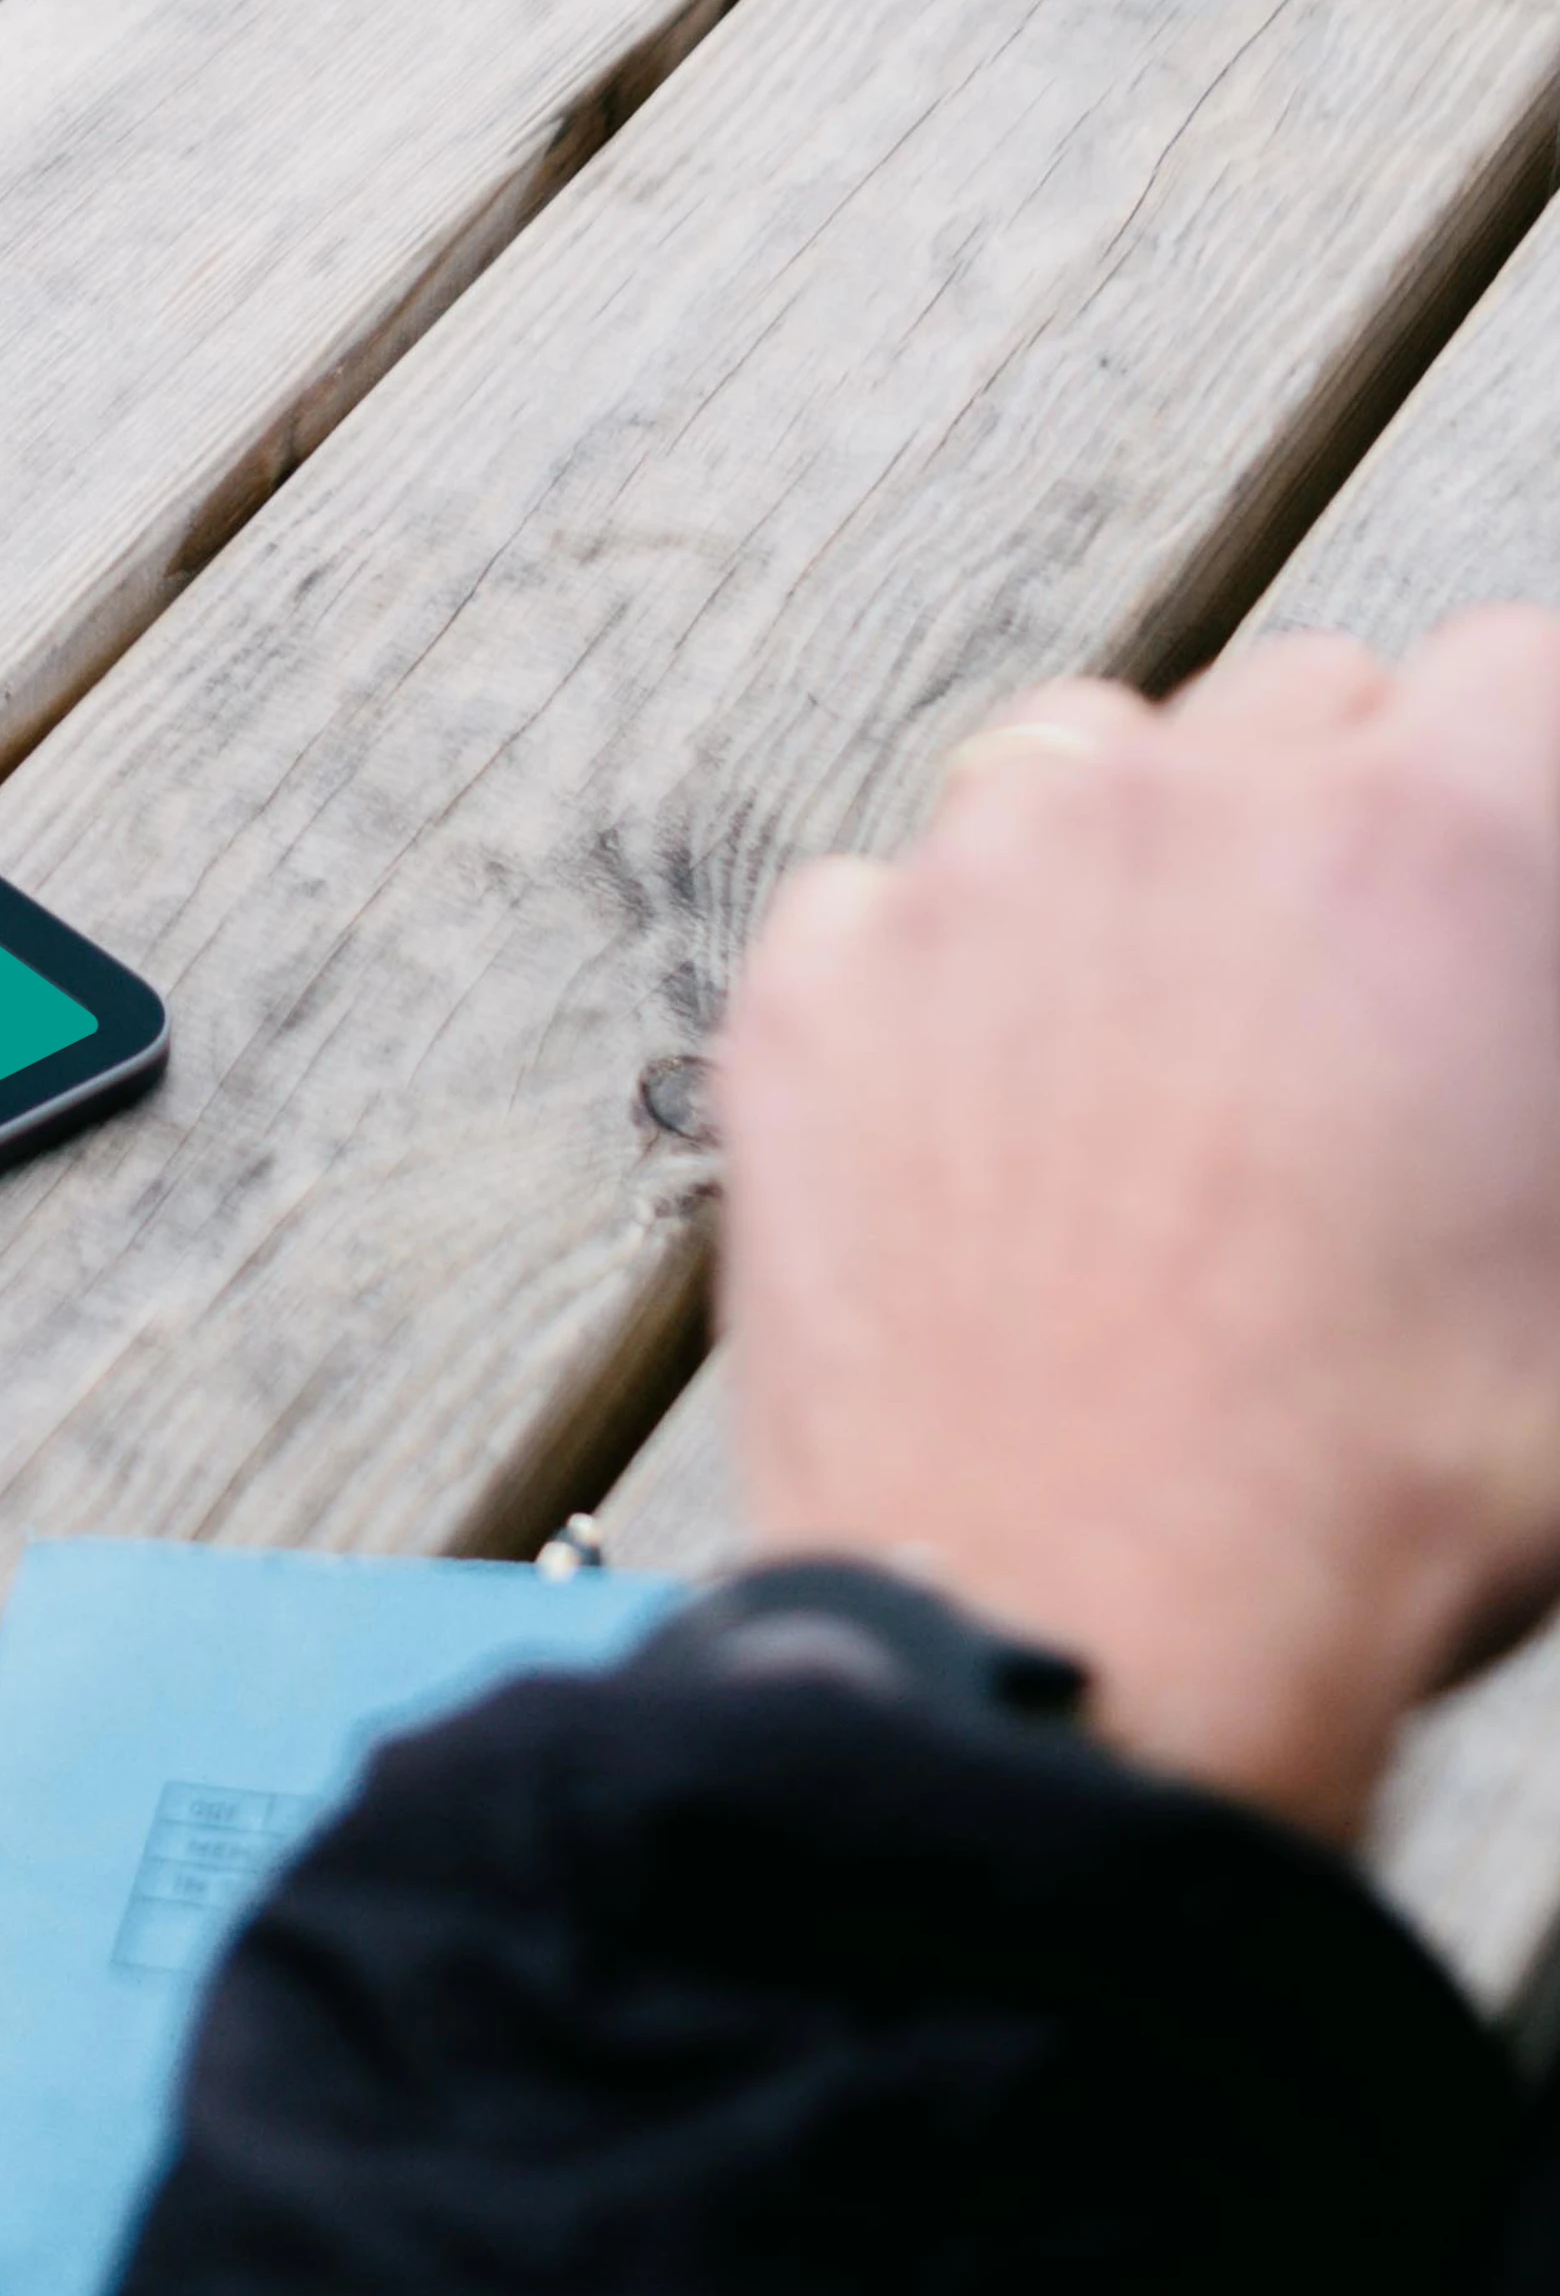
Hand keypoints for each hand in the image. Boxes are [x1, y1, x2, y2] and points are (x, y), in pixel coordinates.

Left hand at [716, 606, 1559, 1843]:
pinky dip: (930, 979)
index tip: (1481, 900)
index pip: (1505, 678)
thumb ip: (1527, 1055)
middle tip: (1322, 1011)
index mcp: (1449, 836)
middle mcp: (1198, 803)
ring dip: (1122, 860)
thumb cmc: (1396, 1475)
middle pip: (1290, 704)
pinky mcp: (807, 986)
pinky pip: (883, 903)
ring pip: (1070, 766)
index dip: (1503, 791)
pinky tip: (978, 1133)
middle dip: (1320, 819)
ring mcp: (973, 882)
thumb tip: (1482, 1038)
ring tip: (1146, 1053)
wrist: (1083, 1617)